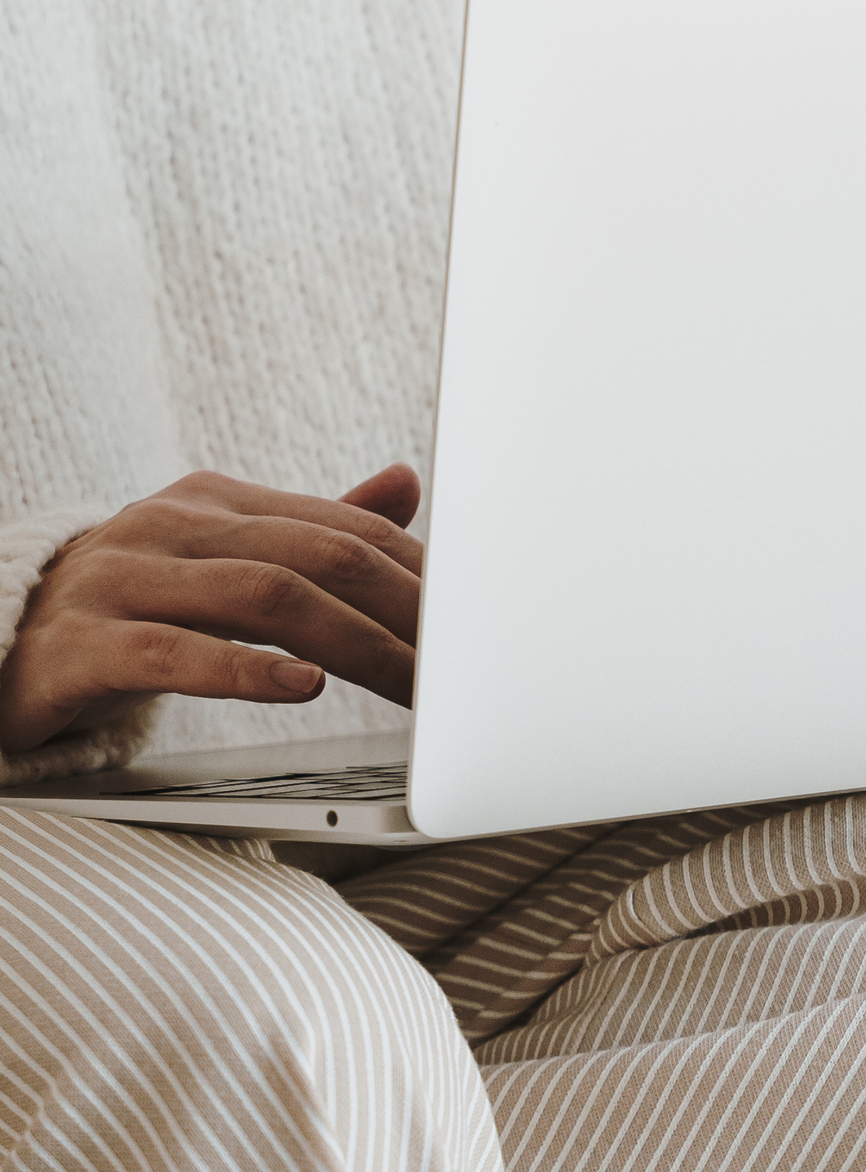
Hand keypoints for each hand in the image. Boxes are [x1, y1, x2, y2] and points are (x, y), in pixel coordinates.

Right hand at [0, 466, 424, 756]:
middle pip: (317, 558)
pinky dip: (246, 671)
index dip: (421, 576)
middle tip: (465, 665)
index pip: (345, 529)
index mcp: (216, 503)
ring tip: (412, 685)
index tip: (481, 623)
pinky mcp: (78, 645)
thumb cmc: (130, 612)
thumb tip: (408, 482)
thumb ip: (314, 531)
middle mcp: (169, 526)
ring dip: (354, 646)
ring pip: (259, 598)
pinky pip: (173, 652)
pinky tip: (303, 689)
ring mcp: (119, 580)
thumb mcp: (224, 563)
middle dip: (405, 613)